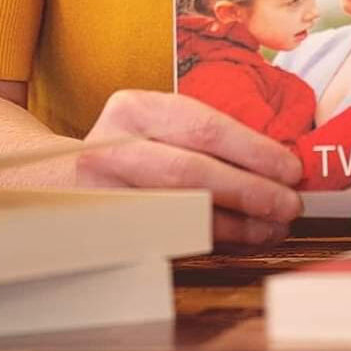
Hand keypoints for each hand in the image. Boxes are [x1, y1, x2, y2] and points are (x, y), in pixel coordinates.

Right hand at [76, 90, 302, 245]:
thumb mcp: (157, 125)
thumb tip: (280, 163)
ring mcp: (104, 195)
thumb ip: (207, 137)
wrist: (59, 179)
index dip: (253, 150)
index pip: (203, 127)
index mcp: (134, 109)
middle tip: (290, 204)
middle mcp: (112, 148)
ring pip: (181, 212)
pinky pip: (170, 239)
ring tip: (274, 227)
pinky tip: (242, 239)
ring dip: (238, 224)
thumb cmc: (130, 149)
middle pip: (191, 171)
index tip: (291, 169)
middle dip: (249, 190)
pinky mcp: (106, 232)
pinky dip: (213, 240)